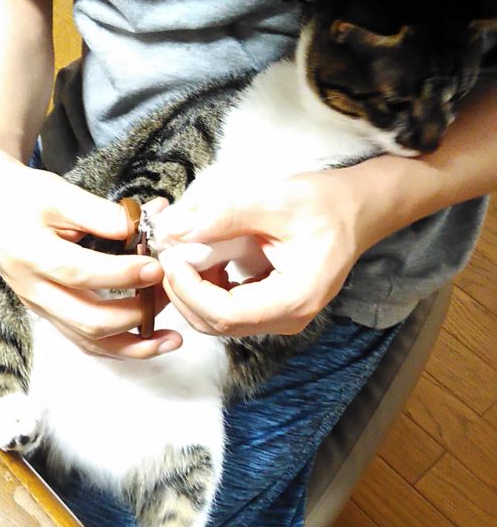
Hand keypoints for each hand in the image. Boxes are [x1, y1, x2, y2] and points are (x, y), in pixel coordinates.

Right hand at [0, 153, 181, 356]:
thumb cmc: (26, 197)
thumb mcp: (59, 192)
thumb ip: (99, 212)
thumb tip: (140, 228)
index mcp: (29, 253)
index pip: (79, 272)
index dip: (120, 274)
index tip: (156, 267)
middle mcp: (32, 289)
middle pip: (86, 320)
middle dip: (134, 313)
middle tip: (168, 294)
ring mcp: (40, 308)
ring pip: (88, 341)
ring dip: (134, 345)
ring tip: (172, 338)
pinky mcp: (50, 316)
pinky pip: (86, 342)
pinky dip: (120, 347)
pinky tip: (150, 343)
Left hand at [158, 169, 374, 337]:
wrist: (357, 209)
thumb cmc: (325, 204)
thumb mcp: (274, 202)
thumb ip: (223, 218)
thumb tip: (176, 229)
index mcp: (295, 298)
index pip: (226, 314)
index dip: (191, 290)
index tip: (173, 258)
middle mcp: (289, 318)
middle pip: (218, 324)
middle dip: (185, 293)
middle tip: (168, 256)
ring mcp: (282, 317)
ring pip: (220, 321)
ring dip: (193, 292)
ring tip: (183, 255)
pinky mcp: (274, 309)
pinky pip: (231, 311)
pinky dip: (208, 290)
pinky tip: (204, 261)